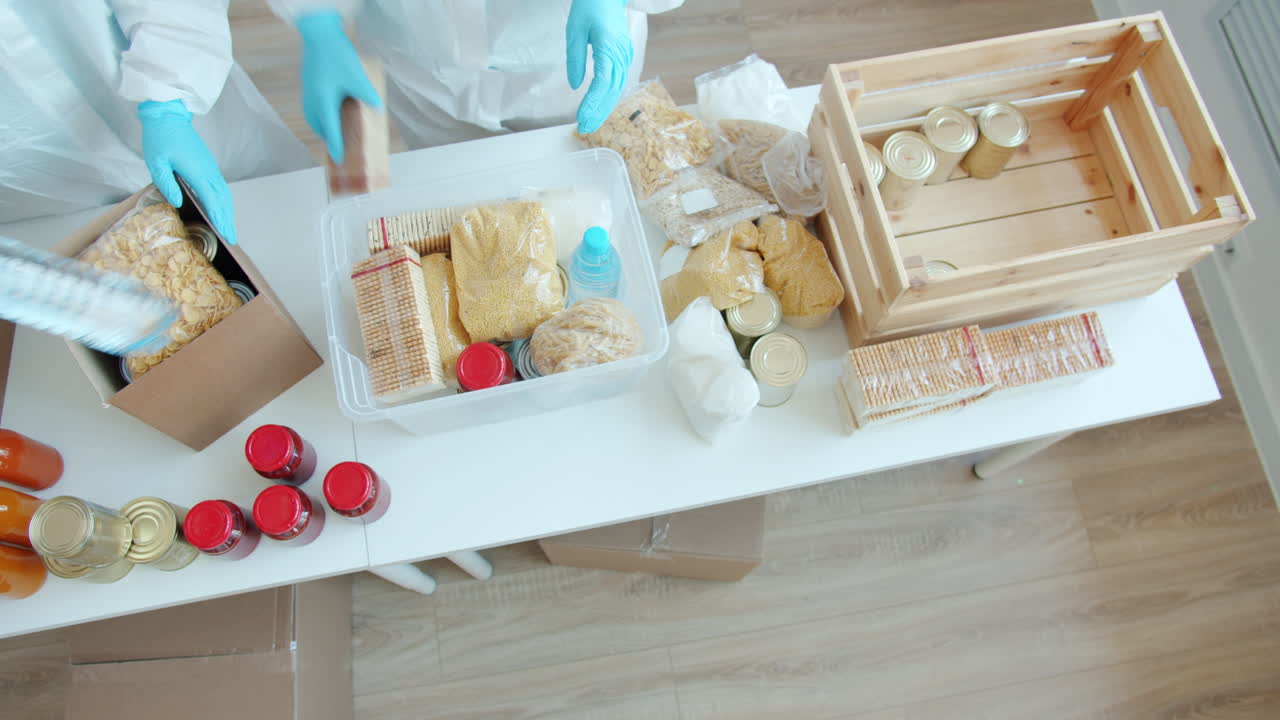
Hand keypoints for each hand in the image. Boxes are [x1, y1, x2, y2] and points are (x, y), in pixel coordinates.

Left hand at [137, 100, 236, 244]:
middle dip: (228, 221)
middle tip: (232, 239)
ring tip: (229, 228)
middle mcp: (208, 172)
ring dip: (228, 213)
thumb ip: (167, 184)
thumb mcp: (156, 163)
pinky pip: (220, 188)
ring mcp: (211, 169)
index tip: (226, 235)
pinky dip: (224, 202)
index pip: (212, 201)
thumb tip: (179, 203)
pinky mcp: (208, 166)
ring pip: (224, 195)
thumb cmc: (160, 138)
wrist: (168, 117)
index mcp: (197, 173)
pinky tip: (222, 210)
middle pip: (223, 201)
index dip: (220, 220)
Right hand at [297, 10, 382, 163]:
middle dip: (329, 138)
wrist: (319, 34)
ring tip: (336, 131)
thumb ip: (367, 95)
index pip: (330, 130)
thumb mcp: (357, 77)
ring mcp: (308, 92)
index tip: (339, 160)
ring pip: (314, 117)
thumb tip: (376, 109)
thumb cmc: (337, 55)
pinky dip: (321, 115)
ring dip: (324, 126)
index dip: (336, 146)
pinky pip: (313, 107)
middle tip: (341, 147)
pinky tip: (332, 111)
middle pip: (319, 126)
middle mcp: (312, 100)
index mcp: (323, 101)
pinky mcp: (308, 85)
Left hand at [567, 0, 632, 133]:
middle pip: (612, 90)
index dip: (593, 102)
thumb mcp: (574, 30)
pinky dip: (608, 97)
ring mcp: (625, 56)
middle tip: (584, 128)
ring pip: (616, 88)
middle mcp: (621, 54)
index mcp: (608, 47)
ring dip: (604, 108)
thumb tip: (574, 85)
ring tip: (590, 123)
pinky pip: (618, 81)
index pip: (603, 82)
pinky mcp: (624, 56)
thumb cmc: (590, 6)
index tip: (581, 117)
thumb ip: (574, 58)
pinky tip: (599, 108)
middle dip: (598, 112)